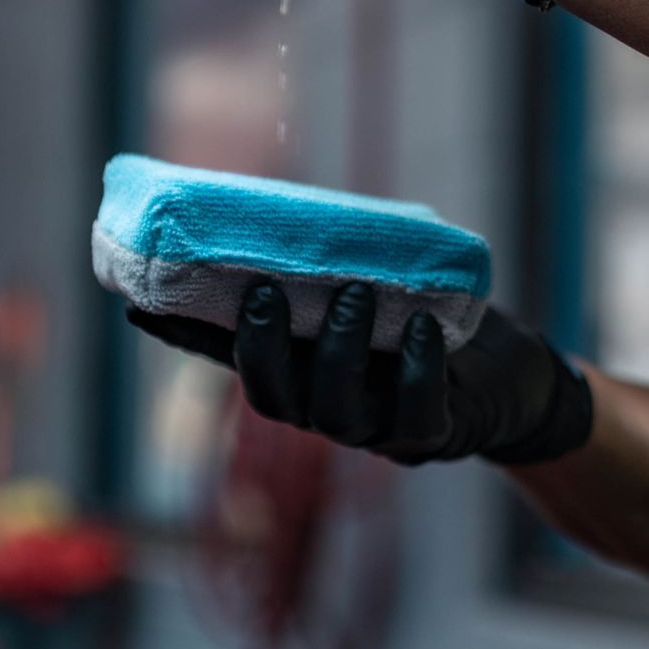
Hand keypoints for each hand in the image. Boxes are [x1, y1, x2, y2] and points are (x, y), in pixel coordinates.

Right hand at [128, 281, 593, 465]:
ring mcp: (378, 429)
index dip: (182, 336)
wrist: (510, 375)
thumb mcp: (372, 286)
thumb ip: (322, 266)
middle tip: (266, 290)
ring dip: (340, 352)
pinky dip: (418, 372)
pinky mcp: (434, 436)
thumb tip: (260, 213)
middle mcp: (327, 407)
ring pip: (336, 412)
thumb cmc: (428, 319)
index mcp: (301, 370)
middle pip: (273, 397)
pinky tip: (424, 332)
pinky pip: (417, 416)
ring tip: (358, 293)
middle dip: (262, 347)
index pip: (230, 357)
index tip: (138, 302)